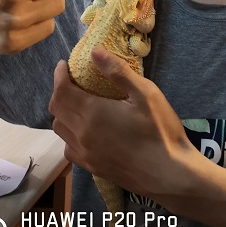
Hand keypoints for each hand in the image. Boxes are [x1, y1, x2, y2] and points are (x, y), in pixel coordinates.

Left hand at [50, 47, 194, 200]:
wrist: (169, 174)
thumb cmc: (159, 130)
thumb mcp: (145, 94)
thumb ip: (118, 72)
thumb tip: (94, 52)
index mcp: (92, 114)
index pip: (62, 92)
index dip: (59, 76)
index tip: (64, 65)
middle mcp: (82, 135)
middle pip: (57, 110)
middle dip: (60, 91)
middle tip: (72, 79)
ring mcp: (86, 155)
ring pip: (60, 130)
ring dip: (63, 112)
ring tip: (78, 101)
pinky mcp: (92, 168)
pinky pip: (69, 148)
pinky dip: (69, 134)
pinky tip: (85, 130)